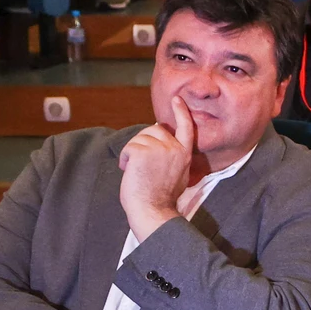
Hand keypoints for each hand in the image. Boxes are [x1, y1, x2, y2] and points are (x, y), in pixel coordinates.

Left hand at [118, 96, 196, 238]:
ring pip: (139, 138)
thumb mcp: (178, 173)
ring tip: (137, 171)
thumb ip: (174, 156)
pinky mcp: (142, 151)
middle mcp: (174, 148)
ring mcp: (159, 149)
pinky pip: (128, 148)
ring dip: (133, 153)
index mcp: (185, 153)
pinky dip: (125, 159)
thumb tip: (164, 143)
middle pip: (154, 129)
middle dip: (143, 141)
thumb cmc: (162, 197)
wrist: (154, 210)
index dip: (181, 112)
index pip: (185, 127)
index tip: (176, 99)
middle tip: (142, 164)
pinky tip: (130, 171)